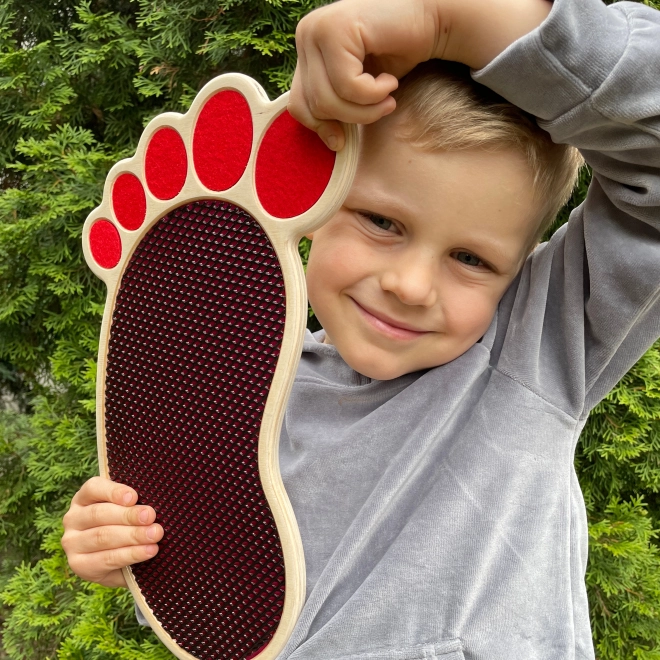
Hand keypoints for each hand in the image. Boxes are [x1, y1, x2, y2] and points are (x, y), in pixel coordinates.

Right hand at [61, 476, 162, 587]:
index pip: (94, 488)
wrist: (117, 561)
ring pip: (103, 536)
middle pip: (100, 513)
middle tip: (151, 517)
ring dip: (133, 536)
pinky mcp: (78, 565)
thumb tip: (149, 506)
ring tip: (155, 535)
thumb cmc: (125, 525)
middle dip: (129, 515)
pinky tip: (148, 551)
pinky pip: (106, 559)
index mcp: (84, 498)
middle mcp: (73, 518)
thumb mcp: (127, 510)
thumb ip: (133, 504)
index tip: (134, 497)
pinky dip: (130, 554)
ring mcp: (72, 543)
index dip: (114, 491)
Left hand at [288, 0, 551, 149]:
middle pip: (313, 106)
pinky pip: (347, 86)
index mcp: (307, 50)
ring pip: (328, 100)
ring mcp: (318, 29)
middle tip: (382, 107)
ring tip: (387, 94)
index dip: (323, 127)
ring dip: (366, 108)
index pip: (298, 104)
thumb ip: (336, 109)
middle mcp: (306, 35)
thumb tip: (332, 144)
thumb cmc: (396, 57)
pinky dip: (373, 93)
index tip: (346, 136)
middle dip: (352, 118)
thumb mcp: (357, 91)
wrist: (432, 21)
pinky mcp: (337, 29)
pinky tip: (389, 79)